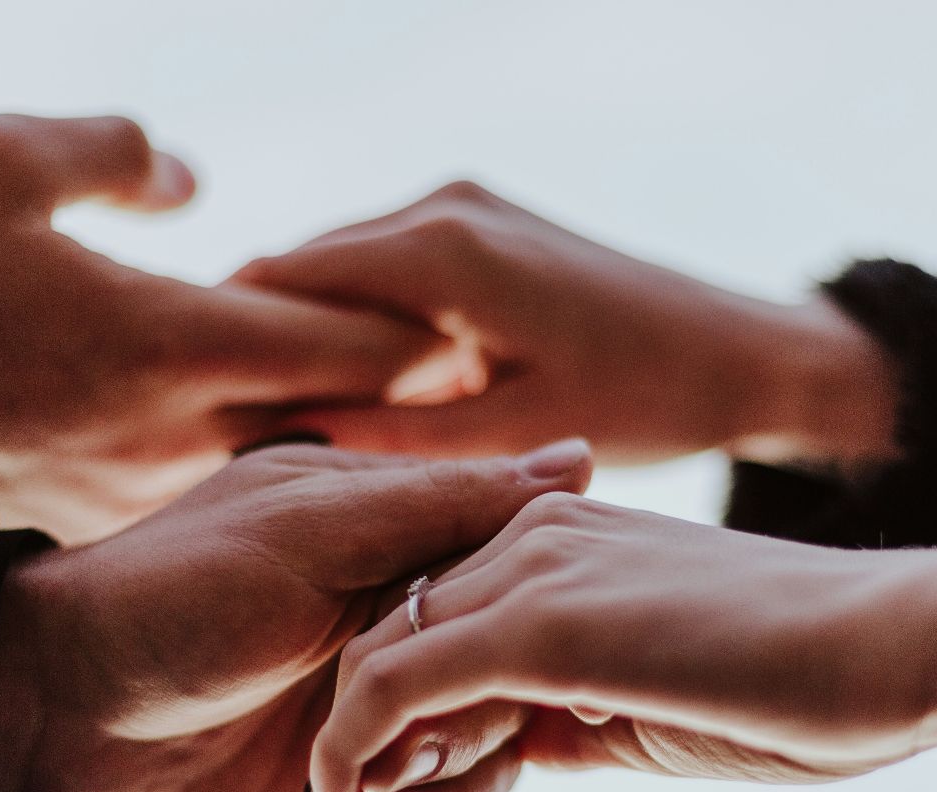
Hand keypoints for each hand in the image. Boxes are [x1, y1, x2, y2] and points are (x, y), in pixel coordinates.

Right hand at [0, 114, 446, 541]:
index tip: (478, 324)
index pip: (342, 340)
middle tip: (474, 378)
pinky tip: (262, 439)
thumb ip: (113, 151)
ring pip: (273, 456)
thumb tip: (189, 180)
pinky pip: (204, 480)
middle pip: (331, 414)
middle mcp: (178, 429)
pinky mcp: (98, 507)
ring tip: (392, 410)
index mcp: (174, 342)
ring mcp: (141, 481)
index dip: (419, 329)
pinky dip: (251, 457)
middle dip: (403, 395)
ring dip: (333, 432)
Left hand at [0, 438, 592, 791]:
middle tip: (418, 774)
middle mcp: (413, 621)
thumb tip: (584, 460)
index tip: (527, 685)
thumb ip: (442, 505)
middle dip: (488, 746)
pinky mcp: (360, 781)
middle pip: (518, 686)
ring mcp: (388, 707)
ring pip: (490, 762)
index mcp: (409, 537)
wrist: (54, 707)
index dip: (536, 637)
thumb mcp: (310, 531)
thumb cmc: (172, 592)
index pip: (526, 582)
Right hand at [235, 181, 900, 466]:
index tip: (188, 420)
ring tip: (278, 422)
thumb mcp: (508, 438)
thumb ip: (390, 439)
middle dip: (263, 343)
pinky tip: (359, 396)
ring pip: (344, 272)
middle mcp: (443, 206)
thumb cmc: (645, 401)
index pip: (278, 280)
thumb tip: (276, 440)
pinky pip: (391, 273)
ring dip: (314, 336)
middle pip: (303, 269)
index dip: (225, 347)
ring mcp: (466, 207)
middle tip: (220, 432)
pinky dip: (364, 326)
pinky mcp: (487, 226)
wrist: (747, 357)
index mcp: (438, 249)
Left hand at [309, 495, 936, 791]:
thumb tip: (518, 751)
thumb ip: (575, 707)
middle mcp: (530, 533)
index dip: (409, 718)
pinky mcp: (536, 623)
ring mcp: (529, 570)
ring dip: (356, 764)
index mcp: (562, 537)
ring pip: (381, 663)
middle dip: (370, 746)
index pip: (439, 623)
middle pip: (395, 638)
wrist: (895, 644)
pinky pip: (398, 689)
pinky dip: (357, 755)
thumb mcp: (658, 693)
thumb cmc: (805, 679)